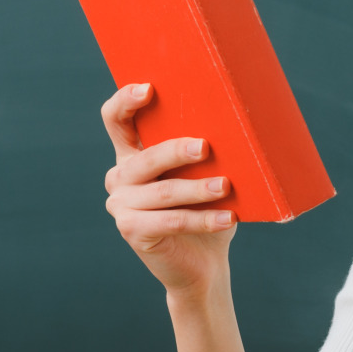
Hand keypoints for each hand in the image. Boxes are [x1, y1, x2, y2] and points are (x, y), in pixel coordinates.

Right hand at [102, 83, 235, 299]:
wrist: (203, 263)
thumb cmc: (207, 208)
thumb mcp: (204, 174)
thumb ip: (204, 151)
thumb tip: (237, 123)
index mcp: (132, 153)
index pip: (116, 119)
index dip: (125, 101)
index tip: (149, 88)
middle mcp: (120, 176)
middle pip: (145, 157)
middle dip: (175, 150)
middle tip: (205, 147)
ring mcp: (121, 205)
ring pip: (163, 192)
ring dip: (197, 189)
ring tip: (225, 186)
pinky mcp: (132, 231)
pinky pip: (171, 221)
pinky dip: (203, 219)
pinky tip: (228, 218)